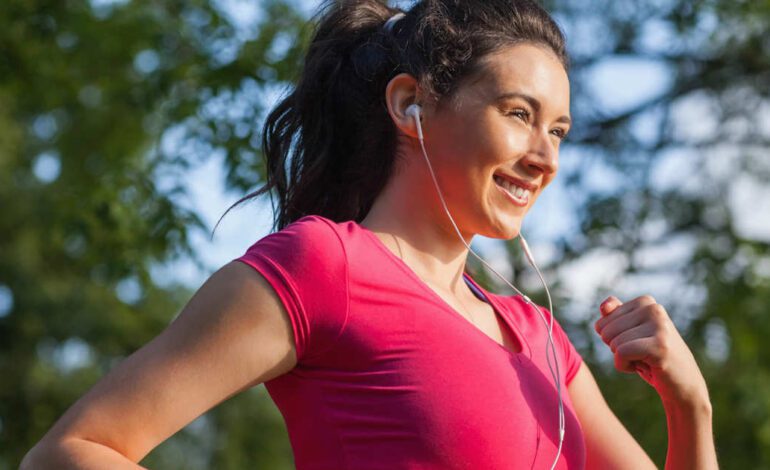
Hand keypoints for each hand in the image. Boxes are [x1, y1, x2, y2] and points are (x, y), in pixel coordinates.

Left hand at [594, 295, 708, 404]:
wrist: (683, 385)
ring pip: (613, 343)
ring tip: (647, 360)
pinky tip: (646, 367)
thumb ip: (614, 316)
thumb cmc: (652, 359)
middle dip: (617, 349)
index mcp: (645, 302)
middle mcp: (654, 309)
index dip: (613, 339)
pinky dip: (625, 366)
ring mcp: (659, 326)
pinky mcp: (659, 345)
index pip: (603, 321)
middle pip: (606, 331)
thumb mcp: (630, 334)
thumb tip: (604, 307)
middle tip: (642, 354)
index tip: (636, 344)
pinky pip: (621, 353)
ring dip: (623, 359)